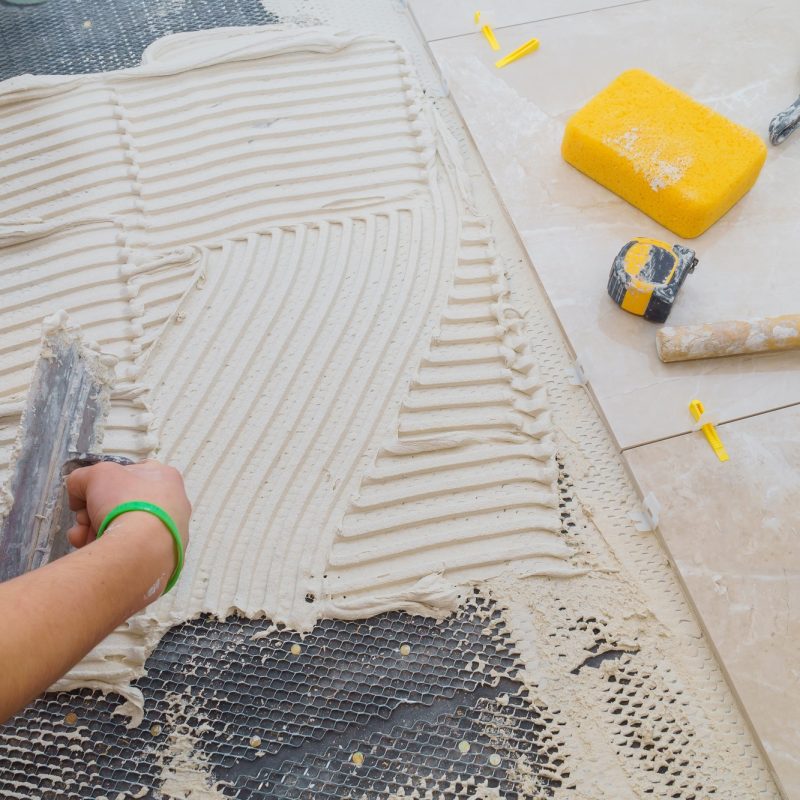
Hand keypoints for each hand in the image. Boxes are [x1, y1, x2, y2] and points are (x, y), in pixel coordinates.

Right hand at [64, 459, 190, 550]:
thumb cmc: (124, 502)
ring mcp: (169, 532)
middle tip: (83, 521)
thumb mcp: (96, 475)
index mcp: (165, 478)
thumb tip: (79, 495)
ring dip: (95, 531)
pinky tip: (92, 552)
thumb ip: (82, 478)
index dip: (104, 483)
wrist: (141, 549)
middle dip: (93, 513)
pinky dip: (109, 550)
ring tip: (81, 538)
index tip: (88, 496)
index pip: (131, 474)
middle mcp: (173, 504)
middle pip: (122, 505)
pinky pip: (130, 550)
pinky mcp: (161, 557)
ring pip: (123, 529)